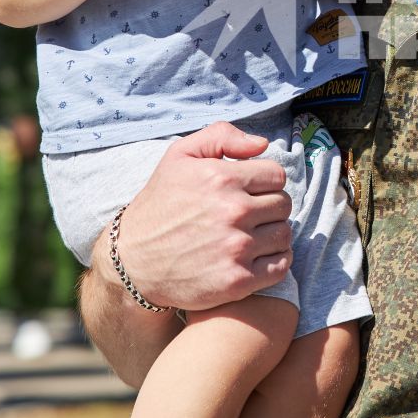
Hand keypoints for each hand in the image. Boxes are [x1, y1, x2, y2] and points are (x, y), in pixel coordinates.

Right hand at [113, 122, 293, 309]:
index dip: (264, 182)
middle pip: (283, 205)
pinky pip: (281, 266)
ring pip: (284, 235)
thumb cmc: (160, 205)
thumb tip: (262, 144)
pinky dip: (274, 262)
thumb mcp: (179, 156)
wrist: (133, 262)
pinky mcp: (238, 280)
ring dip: (272, 235)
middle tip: (248, 216)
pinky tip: (256, 258)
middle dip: (269, 208)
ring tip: (250, 236)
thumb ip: (221, 136)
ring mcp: (236, 248)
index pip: (277, 176)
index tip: (249, 192)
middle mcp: (233, 212)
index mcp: (221, 178)